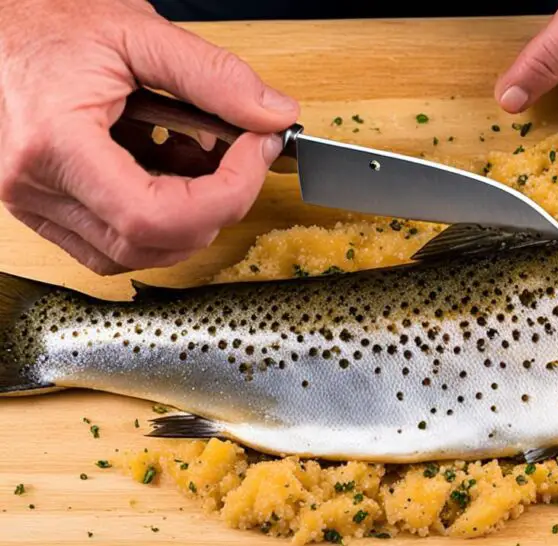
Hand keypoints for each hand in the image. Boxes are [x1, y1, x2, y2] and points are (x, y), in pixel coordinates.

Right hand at [0, 0, 298, 274]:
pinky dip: (159, 220)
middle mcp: (37, 187)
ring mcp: (36, 205)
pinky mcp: (45, 210)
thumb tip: (272, 114)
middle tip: (243, 153)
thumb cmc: (49, 23)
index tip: (258, 151)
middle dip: (218, 205)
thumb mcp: (138, 32)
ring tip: (202, 156)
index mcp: (56, 142)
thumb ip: (214, 75)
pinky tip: (172, 171)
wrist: (0, 25)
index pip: (155, 216)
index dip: (226, 195)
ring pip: (136, 254)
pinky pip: (113, 244)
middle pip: (153, 243)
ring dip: (190, 217)